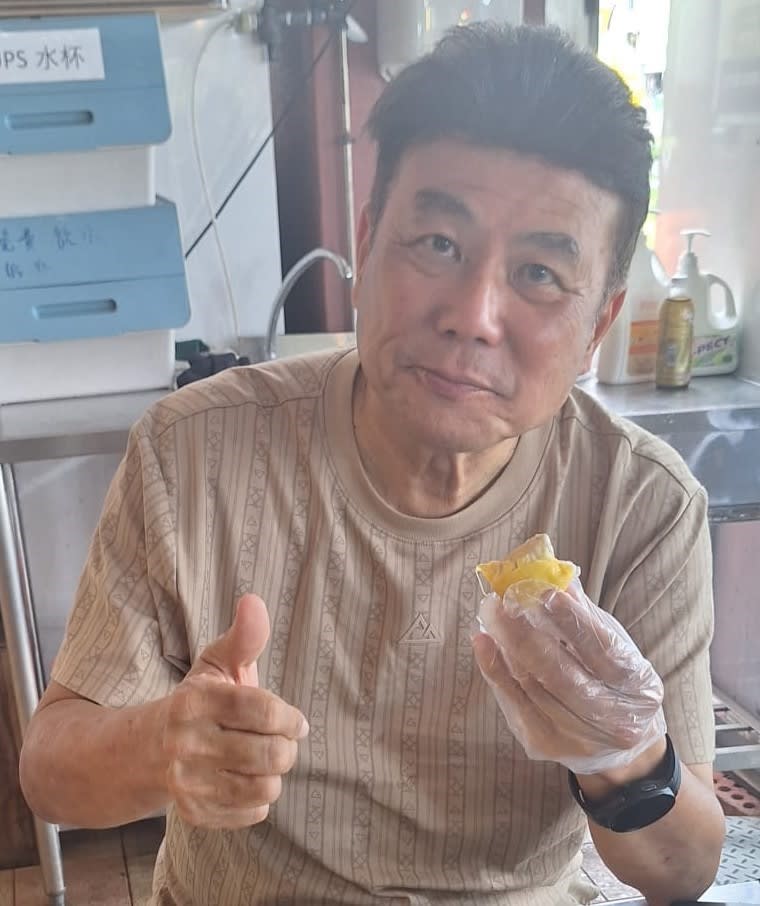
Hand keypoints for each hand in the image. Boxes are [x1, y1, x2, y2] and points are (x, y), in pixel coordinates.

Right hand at [163, 594, 308, 828]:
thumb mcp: (216, 663)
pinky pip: (251, 813)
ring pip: (264, 786)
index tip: (296, 720)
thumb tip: (254, 600)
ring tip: (265, 761)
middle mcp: (186, 742)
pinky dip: (259, 799)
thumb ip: (244, 636)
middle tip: (282, 741)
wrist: (144, 751)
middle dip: (287, 747)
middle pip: (270, 753)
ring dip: (275, 773)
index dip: (291, 717)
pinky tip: (246, 781)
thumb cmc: (198, 701)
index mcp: (197, 700)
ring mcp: (186, 782)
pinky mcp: (192, 813)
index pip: (265, 711)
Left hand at [472, 580, 665, 774]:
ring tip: (491, 613)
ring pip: (532, 685)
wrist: (621, 751)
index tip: (543, 591)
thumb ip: (585, 614)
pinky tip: (484, 642)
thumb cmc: (614, 682)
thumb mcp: (615, 646)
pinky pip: (513, 702)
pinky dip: (495, 669)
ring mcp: (577, 737)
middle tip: (501, 600)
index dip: (571, 620)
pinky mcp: (545, 744)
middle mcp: (613, 718)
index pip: (601, 649)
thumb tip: (554, 578)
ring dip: (505, 646)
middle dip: (525, 633)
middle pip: (561, 673)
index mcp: (638, 685)